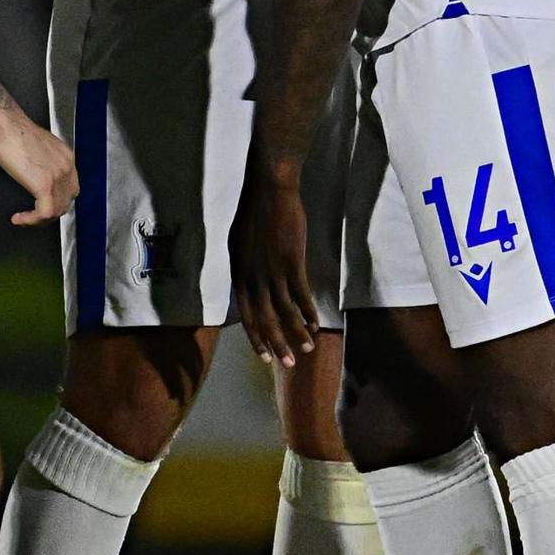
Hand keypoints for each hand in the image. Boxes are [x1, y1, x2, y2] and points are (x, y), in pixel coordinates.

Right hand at [0, 104, 75, 226]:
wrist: (5, 124)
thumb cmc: (14, 131)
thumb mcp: (38, 145)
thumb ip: (44, 161)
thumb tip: (38, 174)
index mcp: (66, 157)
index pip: (71, 189)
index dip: (57, 201)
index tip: (41, 205)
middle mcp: (67, 166)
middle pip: (66, 202)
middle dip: (49, 212)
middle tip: (32, 216)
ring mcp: (57, 176)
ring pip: (56, 211)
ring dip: (39, 220)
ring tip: (24, 219)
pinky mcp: (44, 184)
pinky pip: (44, 212)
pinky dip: (31, 220)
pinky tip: (19, 218)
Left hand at [230, 161, 320, 365]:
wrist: (269, 190)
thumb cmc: (254, 212)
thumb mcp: (239, 244)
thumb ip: (244, 268)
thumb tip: (246, 285)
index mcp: (240, 274)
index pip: (247, 315)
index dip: (256, 337)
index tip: (264, 355)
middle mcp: (254, 278)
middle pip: (266, 320)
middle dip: (277, 344)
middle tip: (286, 363)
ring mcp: (273, 272)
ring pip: (285, 312)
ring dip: (297, 333)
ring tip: (306, 348)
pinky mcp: (293, 263)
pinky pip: (301, 295)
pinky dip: (308, 311)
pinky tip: (316, 323)